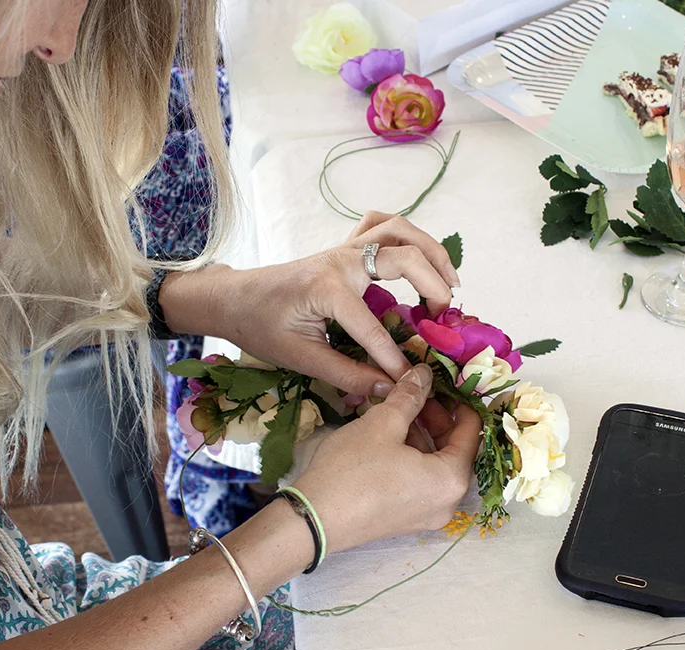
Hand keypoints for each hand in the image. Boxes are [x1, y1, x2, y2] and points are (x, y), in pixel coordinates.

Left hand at [162, 213, 460, 395]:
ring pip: (399, 230)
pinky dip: (405, 234)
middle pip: (403, 257)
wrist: (234, 299)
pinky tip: (420, 257)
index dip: (395, 357)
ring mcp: (344, 248)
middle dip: (433, 285)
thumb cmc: (260, 326)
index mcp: (328, 288)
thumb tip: (386, 390)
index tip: (410, 380)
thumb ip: (345, 374)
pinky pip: (380, 225)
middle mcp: (341, 260)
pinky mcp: (343, 248)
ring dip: (431, 251)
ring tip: (450, 282)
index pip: (374, 327)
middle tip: (443, 317)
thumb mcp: (300, 358)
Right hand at [291, 364, 482, 553]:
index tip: (444, 383)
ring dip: (421, 436)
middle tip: (416, 393)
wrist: (313, 519)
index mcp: (452, 480)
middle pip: (455, 450)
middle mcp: (447, 502)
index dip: (459, 403)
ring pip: (435, 465)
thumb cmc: (353, 469)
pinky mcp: (405, 519)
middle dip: (437, 419)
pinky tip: (388, 437)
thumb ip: (410, 396)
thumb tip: (425, 373)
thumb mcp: (383, 423)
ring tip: (397, 411)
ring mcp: (426, 515)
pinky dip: (411, 457)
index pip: (472, 433)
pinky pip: (420, 481)